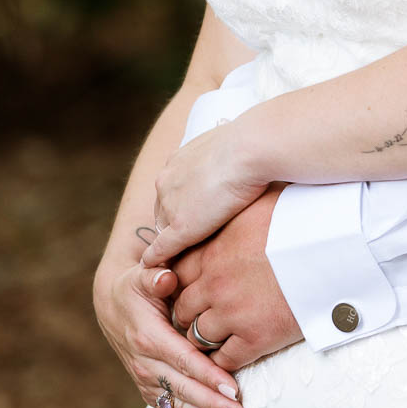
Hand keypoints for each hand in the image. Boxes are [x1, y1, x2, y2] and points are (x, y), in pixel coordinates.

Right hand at [92, 254, 243, 407]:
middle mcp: (144, 362)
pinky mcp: (146, 386)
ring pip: (175, 405)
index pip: (183, 360)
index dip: (208, 376)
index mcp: (147, 336)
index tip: (232, 389)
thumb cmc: (137, 286)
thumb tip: (166, 278)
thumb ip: (156, 276)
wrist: (112, 303)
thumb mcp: (143, 274)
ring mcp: (143, 378)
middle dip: (211, 404)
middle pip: (182, 388)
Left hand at [141, 120, 269, 266]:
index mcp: (177, 161)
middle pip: (164, 210)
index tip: (196, 210)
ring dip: (173, 238)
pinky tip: (156, 265)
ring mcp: (170, 205)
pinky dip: (156, 257)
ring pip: (165, 229)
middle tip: (195, 233)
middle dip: (176, 220)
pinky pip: (161, 248)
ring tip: (187, 252)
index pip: (173, 189)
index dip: (183, 203)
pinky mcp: (180, 228)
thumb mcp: (231, 142)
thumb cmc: (250, 143)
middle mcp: (166, 181)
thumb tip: (243, 153)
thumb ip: (225, 153)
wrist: (249, 149)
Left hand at [170, 186, 303, 372]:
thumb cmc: (305, 218)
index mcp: (213, 249)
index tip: (192, 286)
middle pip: (182, 308)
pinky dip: (223, 361)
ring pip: (197, 336)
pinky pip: (224, 359)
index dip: (182, 282)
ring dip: (205, 338)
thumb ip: (236, 211)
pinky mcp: (254, 338)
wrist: (338, 247)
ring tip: (218, 337)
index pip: (177, 272)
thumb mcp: (261, 203)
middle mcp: (215, 283)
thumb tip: (233, 199)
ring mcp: (232, 313)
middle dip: (190, 313)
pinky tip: (232, 355)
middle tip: (203, 315)